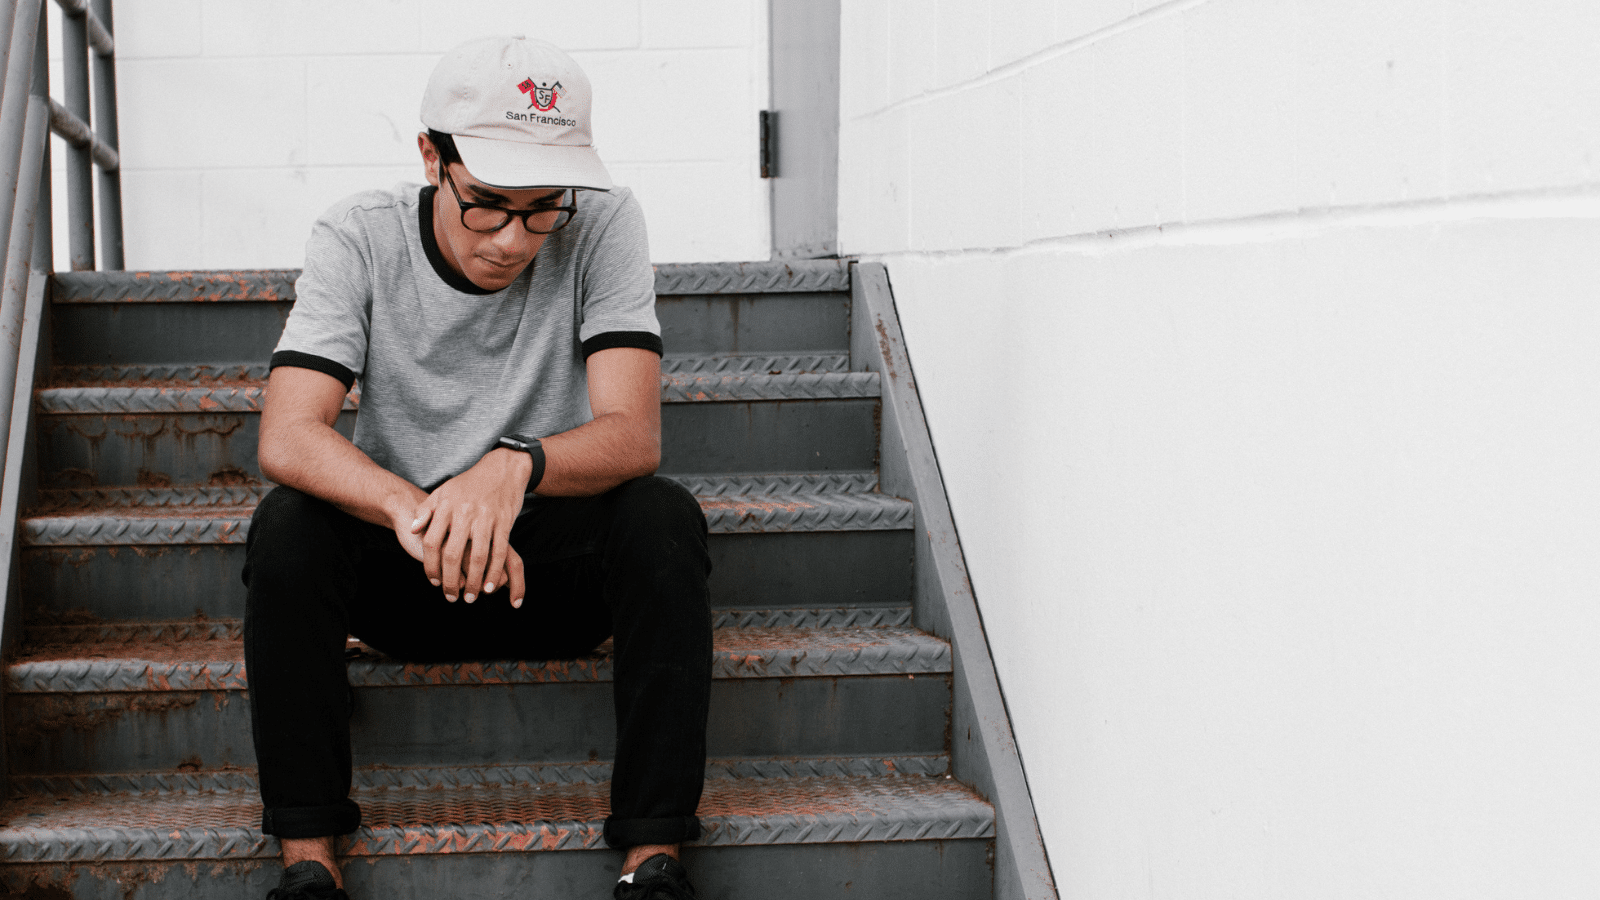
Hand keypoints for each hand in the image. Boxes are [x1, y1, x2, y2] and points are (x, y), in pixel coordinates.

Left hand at [407, 448, 530, 606]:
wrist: (501, 469)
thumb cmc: (469, 484)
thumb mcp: (443, 492)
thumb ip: (426, 511)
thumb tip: (413, 530)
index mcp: (446, 507)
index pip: (431, 542)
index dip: (430, 565)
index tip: (433, 582)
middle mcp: (464, 514)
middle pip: (452, 554)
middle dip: (451, 581)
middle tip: (451, 597)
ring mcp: (485, 518)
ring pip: (478, 557)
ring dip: (475, 582)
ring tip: (472, 597)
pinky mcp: (504, 522)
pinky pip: (499, 551)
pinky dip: (494, 572)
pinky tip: (491, 586)